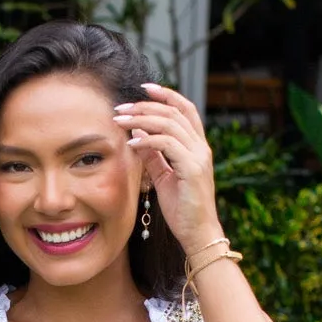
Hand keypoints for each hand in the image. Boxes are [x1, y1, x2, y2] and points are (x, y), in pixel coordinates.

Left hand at [112, 83, 223, 257]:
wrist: (197, 233)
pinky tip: (131, 141)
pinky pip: (168, 144)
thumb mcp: (163, 176)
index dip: (166, 95)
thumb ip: (153, 155)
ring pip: (170, 124)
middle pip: (174, 112)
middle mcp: (201, 147)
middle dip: (145, 106)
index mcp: (197, 147)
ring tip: (120, 120)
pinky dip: (148, 139)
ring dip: (142, 118)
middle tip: (120, 108)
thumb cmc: (182, 208)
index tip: (144, 88)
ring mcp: (199, 157)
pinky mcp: (192, 169)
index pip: (185, 110)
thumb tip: (136, 134)